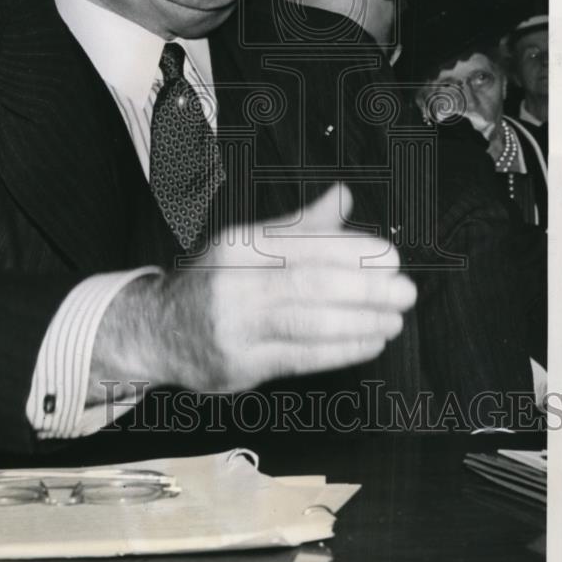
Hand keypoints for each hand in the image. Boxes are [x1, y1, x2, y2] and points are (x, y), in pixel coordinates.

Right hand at [88, 184, 415, 398]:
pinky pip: (301, 357)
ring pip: (309, 322)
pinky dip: (342, 350)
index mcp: (239, 245)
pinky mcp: (238, 365)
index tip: (390, 257)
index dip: (353, 250)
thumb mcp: (247, 244)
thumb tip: (343, 197)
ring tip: (394, 319)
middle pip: (310, 282)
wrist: (156, 331)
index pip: (304, 243)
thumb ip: (299, 226)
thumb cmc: (214, 282)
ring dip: (361, 322)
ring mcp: (233, 326)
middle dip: (366, 287)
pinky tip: (369, 342)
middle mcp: (233, 282)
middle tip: (404, 291)